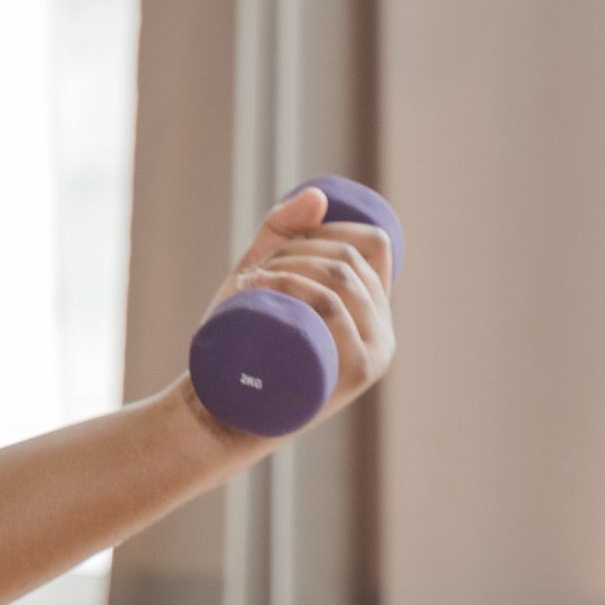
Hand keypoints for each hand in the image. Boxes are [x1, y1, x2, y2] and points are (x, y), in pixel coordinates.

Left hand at [196, 184, 397, 431]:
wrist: (221, 410)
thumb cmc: (243, 345)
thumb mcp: (262, 280)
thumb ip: (282, 234)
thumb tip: (317, 194)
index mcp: (375, 313)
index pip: (375, 244)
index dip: (330, 227)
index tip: (282, 244)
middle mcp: (383, 335)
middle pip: (350, 259)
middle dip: (293, 249)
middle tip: (250, 273)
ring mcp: (371, 357)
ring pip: (339, 280)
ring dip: (285, 266)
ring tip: (245, 283)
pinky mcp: (351, 376)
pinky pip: (332, 310)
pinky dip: (292, 286)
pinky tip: (258, 285)